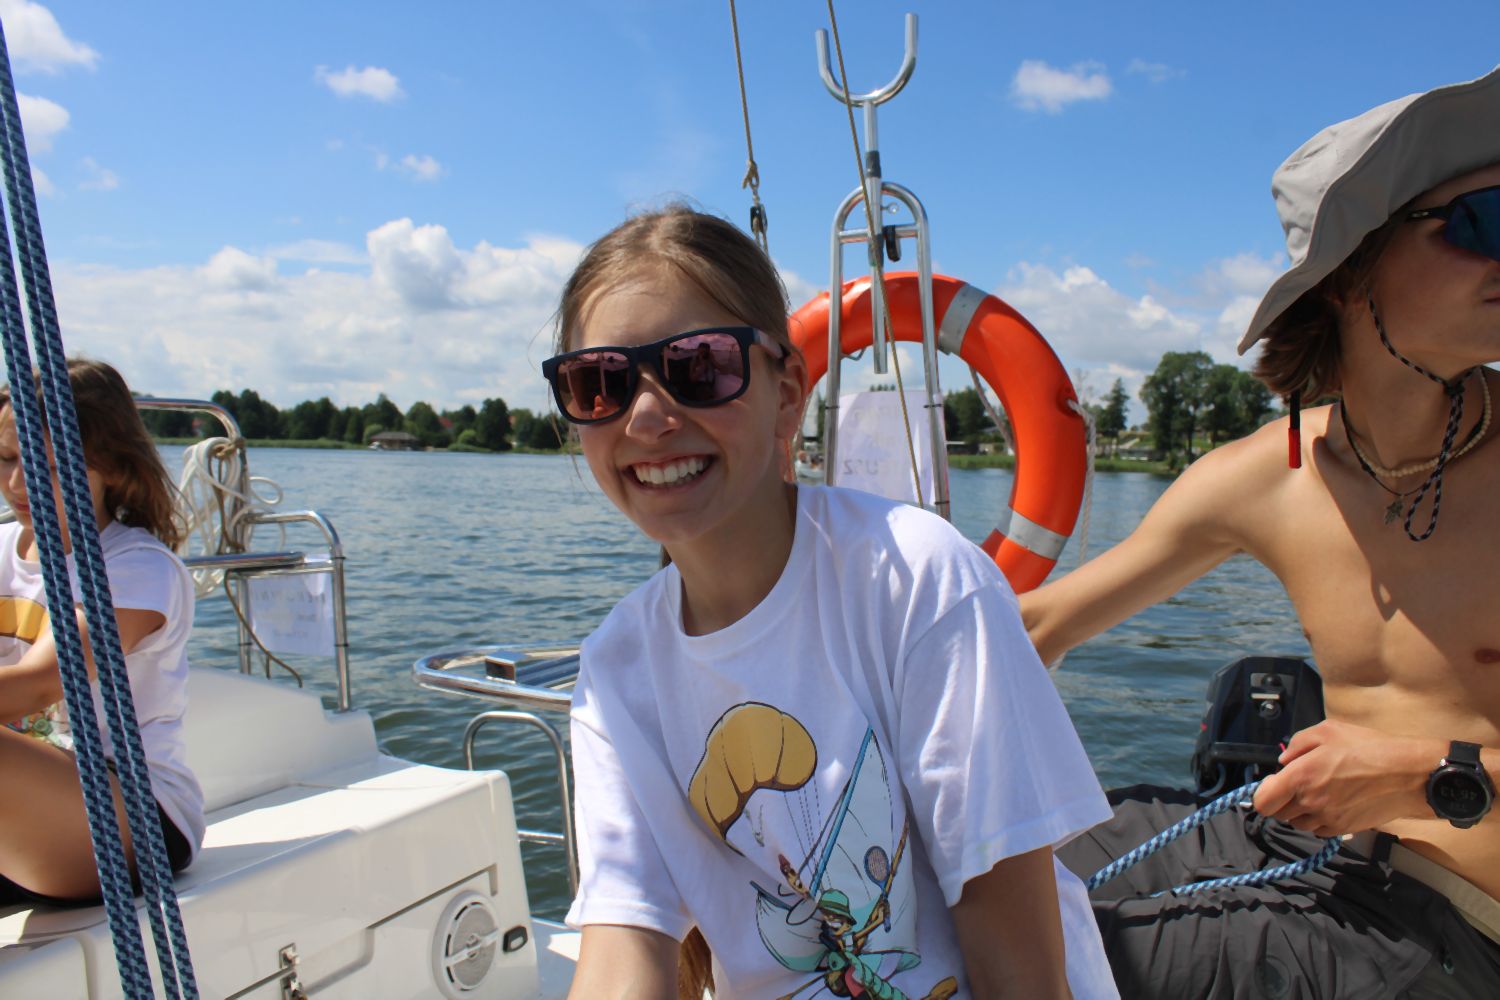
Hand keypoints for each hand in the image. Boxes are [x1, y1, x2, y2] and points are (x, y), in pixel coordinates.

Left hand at [1251, 719, 1439, 836]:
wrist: (1409, 774)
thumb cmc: (1369, 748)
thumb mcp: (1328, 731)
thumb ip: (1297, 744)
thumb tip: (1284, 761)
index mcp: (1300, 777)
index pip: (1263, 802)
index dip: (1264, 793)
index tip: (1274, 783)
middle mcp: (1310, 802)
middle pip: (1279, 814)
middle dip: (1283, 800)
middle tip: (1300, 783)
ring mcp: (1327, 819)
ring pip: (1298, 823)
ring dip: (1301, 811)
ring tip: (1321, 791)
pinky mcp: (1344, 829)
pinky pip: (1319, 830)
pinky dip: (1319, 819)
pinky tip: (1334, 802)